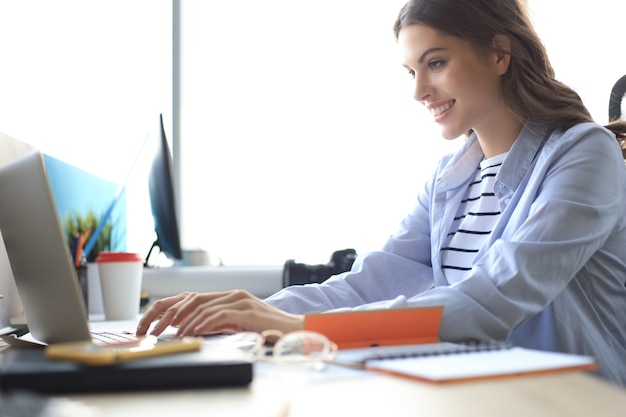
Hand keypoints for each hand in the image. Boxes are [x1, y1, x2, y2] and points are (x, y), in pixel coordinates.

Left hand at [135, 290, 304, 337]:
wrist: (294, 329)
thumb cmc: (268, 330)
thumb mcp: (239, 324)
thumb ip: (220, 322)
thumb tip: (196, 327)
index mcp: (230, 297)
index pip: (194, 298)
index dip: (173, 309)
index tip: (156, 322)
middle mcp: (233, 294)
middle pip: (193, 300)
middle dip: (170, 314)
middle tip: (153, 329)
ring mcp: (240, 300)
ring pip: (203, 307)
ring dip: (184, 322)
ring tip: (171, 334)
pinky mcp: (246, 310)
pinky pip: (218, 315)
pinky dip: (202, 324)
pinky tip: (193, 332)